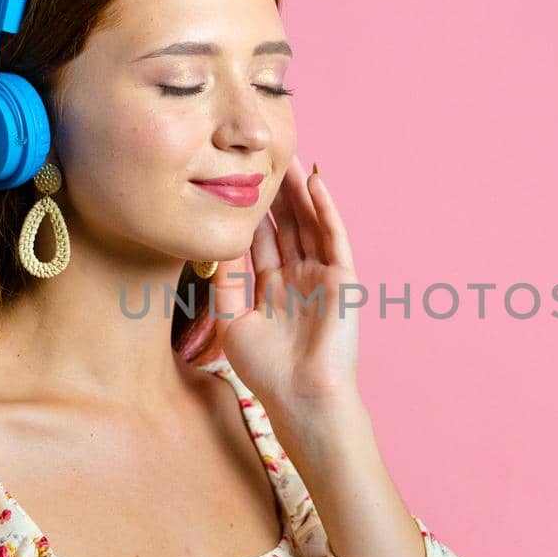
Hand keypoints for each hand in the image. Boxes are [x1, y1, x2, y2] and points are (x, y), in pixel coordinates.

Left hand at [209, 155, 360, 409]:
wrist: (300, 398)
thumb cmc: (267, 372)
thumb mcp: (232, 322)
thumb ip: (225, 283)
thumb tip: (214, 245)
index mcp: (275, 289)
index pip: (264, 241)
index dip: (254, 214)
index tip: (239, 183)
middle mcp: (300, 279)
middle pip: (289, 226)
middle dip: (278, 195)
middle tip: (265, 159)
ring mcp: (323, 277)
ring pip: (311, 224)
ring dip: (302, 193)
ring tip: (290, 160)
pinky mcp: (343, 280)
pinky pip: (334, 236)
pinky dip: (326, 209)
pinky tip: (315, 183)